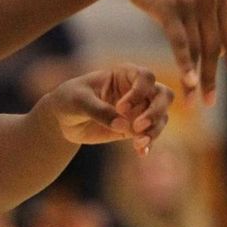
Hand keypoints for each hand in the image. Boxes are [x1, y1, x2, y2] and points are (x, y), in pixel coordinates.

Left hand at [39, 64, 173, 154]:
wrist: (63, 119)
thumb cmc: (70, 99)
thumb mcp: (79, 101)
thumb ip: (99, 110)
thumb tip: (124, 125)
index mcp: (124, 74)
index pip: (145, 77)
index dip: (139, 92)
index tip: (120, 107)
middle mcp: (137, 90)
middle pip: (164, 95)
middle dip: (156, 111)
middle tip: (138, 126)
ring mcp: (139, 109)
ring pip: (161, 117)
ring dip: (154, 130)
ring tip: (138, 142)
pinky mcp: (135, 128)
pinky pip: (150, 135)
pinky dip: (148, 144)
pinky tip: (141, 152)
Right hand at [112, 0, 226, 102]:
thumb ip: (205, 11)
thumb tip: (216, 43)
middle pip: (215, 48)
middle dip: (214, 78)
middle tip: (209, 103)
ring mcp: (190, 2)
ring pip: (198, 49)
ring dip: (197, 78)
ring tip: (194, 101)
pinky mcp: (169, 7)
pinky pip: (180, 42)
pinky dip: (185, 64)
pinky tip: (188, 82)